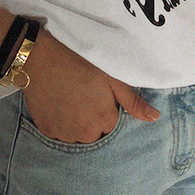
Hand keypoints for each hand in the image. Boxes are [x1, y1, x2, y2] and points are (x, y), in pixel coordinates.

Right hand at [23, 30, 159, 145]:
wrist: (39, 58)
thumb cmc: (79, 62)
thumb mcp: (111, 78)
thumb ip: (133, 102)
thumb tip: (155, 118)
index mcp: (105, 121)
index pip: (112, 127)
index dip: (106, 111)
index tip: (99, 97)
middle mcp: (85, 134)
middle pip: (94, 135)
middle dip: (92, 121)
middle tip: (84, 97)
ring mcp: (64, 134)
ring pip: (76, 136)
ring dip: (76, 125)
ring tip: (70, 100)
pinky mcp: (46, 130)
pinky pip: (58, 133)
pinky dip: (60, 123)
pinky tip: (58, 104)